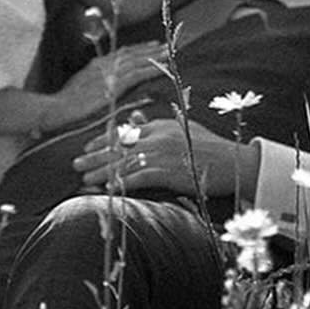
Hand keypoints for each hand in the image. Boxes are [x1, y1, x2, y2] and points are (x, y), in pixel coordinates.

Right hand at [48, 43, 164, 127]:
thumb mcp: (78, 90)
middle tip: (167, 44)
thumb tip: (102, 87)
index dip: (137, 48)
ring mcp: (109, 74)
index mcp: (95, 65)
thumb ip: (92, 85)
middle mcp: (104, 65)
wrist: (56, 108)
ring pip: (138, 61)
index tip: (151, 45)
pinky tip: (164, 68)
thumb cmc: (63, 105)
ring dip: (155, 56)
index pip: (121, 53)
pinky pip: (138, 74)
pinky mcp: (114, 85)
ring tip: (170, 52)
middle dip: (150, 49)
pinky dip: (152, 69)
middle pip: (132, 53)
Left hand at [73, 117, 261, 199]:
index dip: (103, 141)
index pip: (124, 133)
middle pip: (118, 148)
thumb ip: (155, 125)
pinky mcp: (169, 172)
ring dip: (102, 173)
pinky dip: (121, 183)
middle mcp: (158, 138)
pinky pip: (138, 178)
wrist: (234, 163)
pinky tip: (107, 189)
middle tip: (75, 163)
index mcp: (160, 127)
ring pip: (124, 164)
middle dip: (94, 156)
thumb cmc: (210, 148)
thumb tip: (132, 120)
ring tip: (84, 179)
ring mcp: (162, 155)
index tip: (87, 147)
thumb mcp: (182, 130)